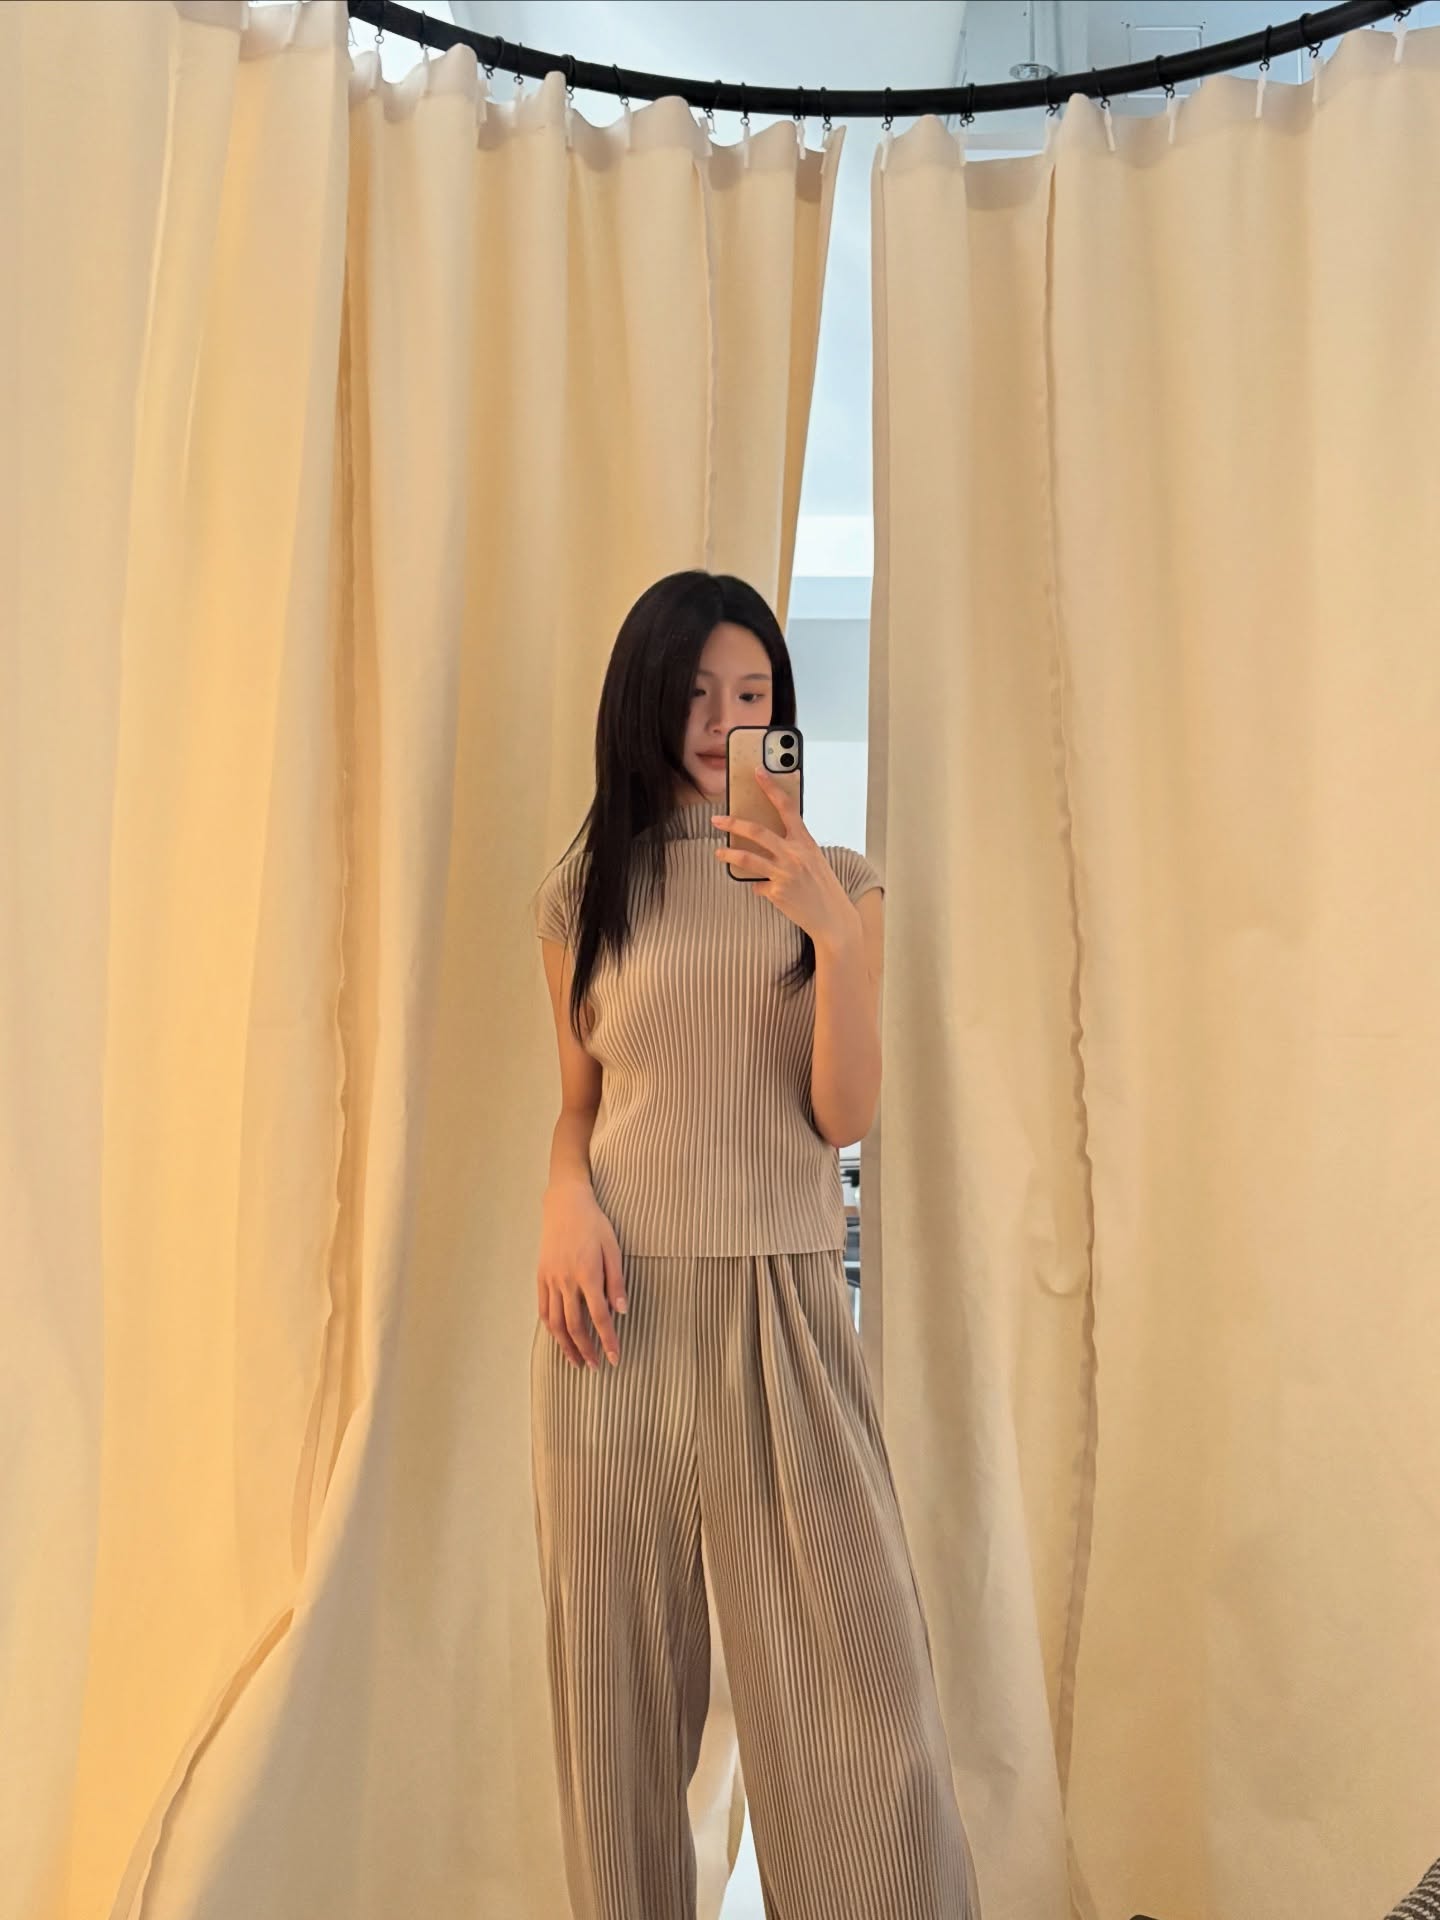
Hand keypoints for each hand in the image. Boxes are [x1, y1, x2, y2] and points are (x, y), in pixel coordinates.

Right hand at [537, 1184, 625, 1370]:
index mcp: (588, 1274)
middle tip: (595, 1366)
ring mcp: (551, 1280)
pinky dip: (551, 1327)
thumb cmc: (594, 1224)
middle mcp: (566, 1281)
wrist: (565, 1205)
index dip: (608, 1340)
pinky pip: (544, 1309)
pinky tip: (559, 1337)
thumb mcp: (613, 1248)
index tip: (614, 1357)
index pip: (599, 1317)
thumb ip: (617, 1281)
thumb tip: (622, 1311)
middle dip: (586, 1350)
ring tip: (576, 1361)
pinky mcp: (541, 1277)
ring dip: (566, 1345)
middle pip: (575, 1326)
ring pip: (556, 1322)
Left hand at [711, 764, 858, 948]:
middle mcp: (794, 855)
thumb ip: (795, 848)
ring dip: (728, 853)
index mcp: (805, 842)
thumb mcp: (815, 860)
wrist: (833, 919)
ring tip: (718, 852)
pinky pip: (757, 885)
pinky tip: (764, 889)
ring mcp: (784, 874)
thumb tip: (771, 843)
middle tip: (717, 820)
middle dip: (733, 823)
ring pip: (746, 857)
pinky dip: (758, 885)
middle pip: (756, 831)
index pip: (787, 807)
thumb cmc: (824, 887)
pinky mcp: (776, 893)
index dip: (771, 787)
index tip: (758, 772)